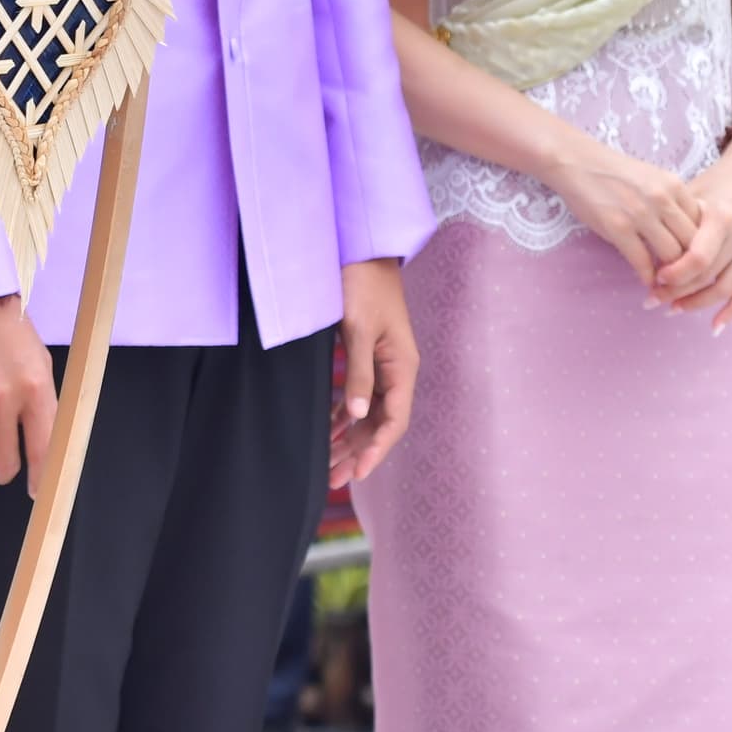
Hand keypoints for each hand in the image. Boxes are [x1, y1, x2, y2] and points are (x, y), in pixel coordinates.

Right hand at [0, 296, 58, 490]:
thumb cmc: (14, 334)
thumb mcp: (41, 366)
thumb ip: (43, 404)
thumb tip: (44, 443)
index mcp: (38, 389)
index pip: (44, 451)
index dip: (40, 479)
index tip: (37, 490)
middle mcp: (7, 398)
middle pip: (5, 463)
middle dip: (5, 470)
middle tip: (4, 465)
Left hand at [331, 259, 417, 487]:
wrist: (361, 251)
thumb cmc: (362, 285)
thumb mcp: (357, 329)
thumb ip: (359, 372)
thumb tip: (358, 415)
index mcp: (403, 366)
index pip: (394, 420)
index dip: (377, 449)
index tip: (358, 473)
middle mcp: (397, 370)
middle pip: (380, 423)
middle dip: (358, 452)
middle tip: (333, 480)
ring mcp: (383, 364)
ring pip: (368, 413)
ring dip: (349, 439)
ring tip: (328, 466)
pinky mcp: (367, 356)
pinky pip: (358, 397)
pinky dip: (343, 417)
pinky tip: (328, 434)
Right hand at [547, 133, 703, 280]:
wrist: (575, 161)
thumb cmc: (614, 172)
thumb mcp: (653, 179)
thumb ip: (673, 203)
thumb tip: (691, 236)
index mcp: (674, 186)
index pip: (704, 226)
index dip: (703, 248)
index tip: (696, 260)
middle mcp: (662, 199)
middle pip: (692, 243)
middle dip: (691, 266)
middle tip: (686, 279)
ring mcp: (639, 213)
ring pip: (672, 255)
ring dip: (671, 275)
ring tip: (666, 283)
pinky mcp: (617, 227)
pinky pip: (642, 261)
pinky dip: (647, 277)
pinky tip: (646, 281)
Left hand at [658, 137, 731, 328]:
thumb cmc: (716, 181)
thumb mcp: (692, 192)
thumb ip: (674, 220)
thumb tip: (644, 248)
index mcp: (722, 217)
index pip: (698, 257)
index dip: (675, 273)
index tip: (653, 278)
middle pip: (708, 275)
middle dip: (678, 291)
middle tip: (652, 299)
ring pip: (726, 288)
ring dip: (698, 303)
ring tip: (672, 309)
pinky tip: (714, 326)